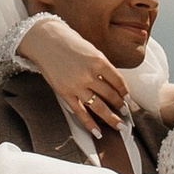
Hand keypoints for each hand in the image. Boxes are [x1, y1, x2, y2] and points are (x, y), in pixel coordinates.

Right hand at [16, 11, 130, 134]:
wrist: (45, 41)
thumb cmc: (68, 42)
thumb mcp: (91, 50)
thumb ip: (102, 66)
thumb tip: (113, 83)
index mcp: (99, 61)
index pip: (118, 81)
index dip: (124, 91)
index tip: (127, 98)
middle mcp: (89, 75)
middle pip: (110, 95)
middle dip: (120, 105)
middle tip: (125, 112)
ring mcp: (76, 85)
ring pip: (99, 106)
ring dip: (111, 118)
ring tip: (119, 125)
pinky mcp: (65, 93)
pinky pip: (80, 112)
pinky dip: (90, 124)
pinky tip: (97, 132)